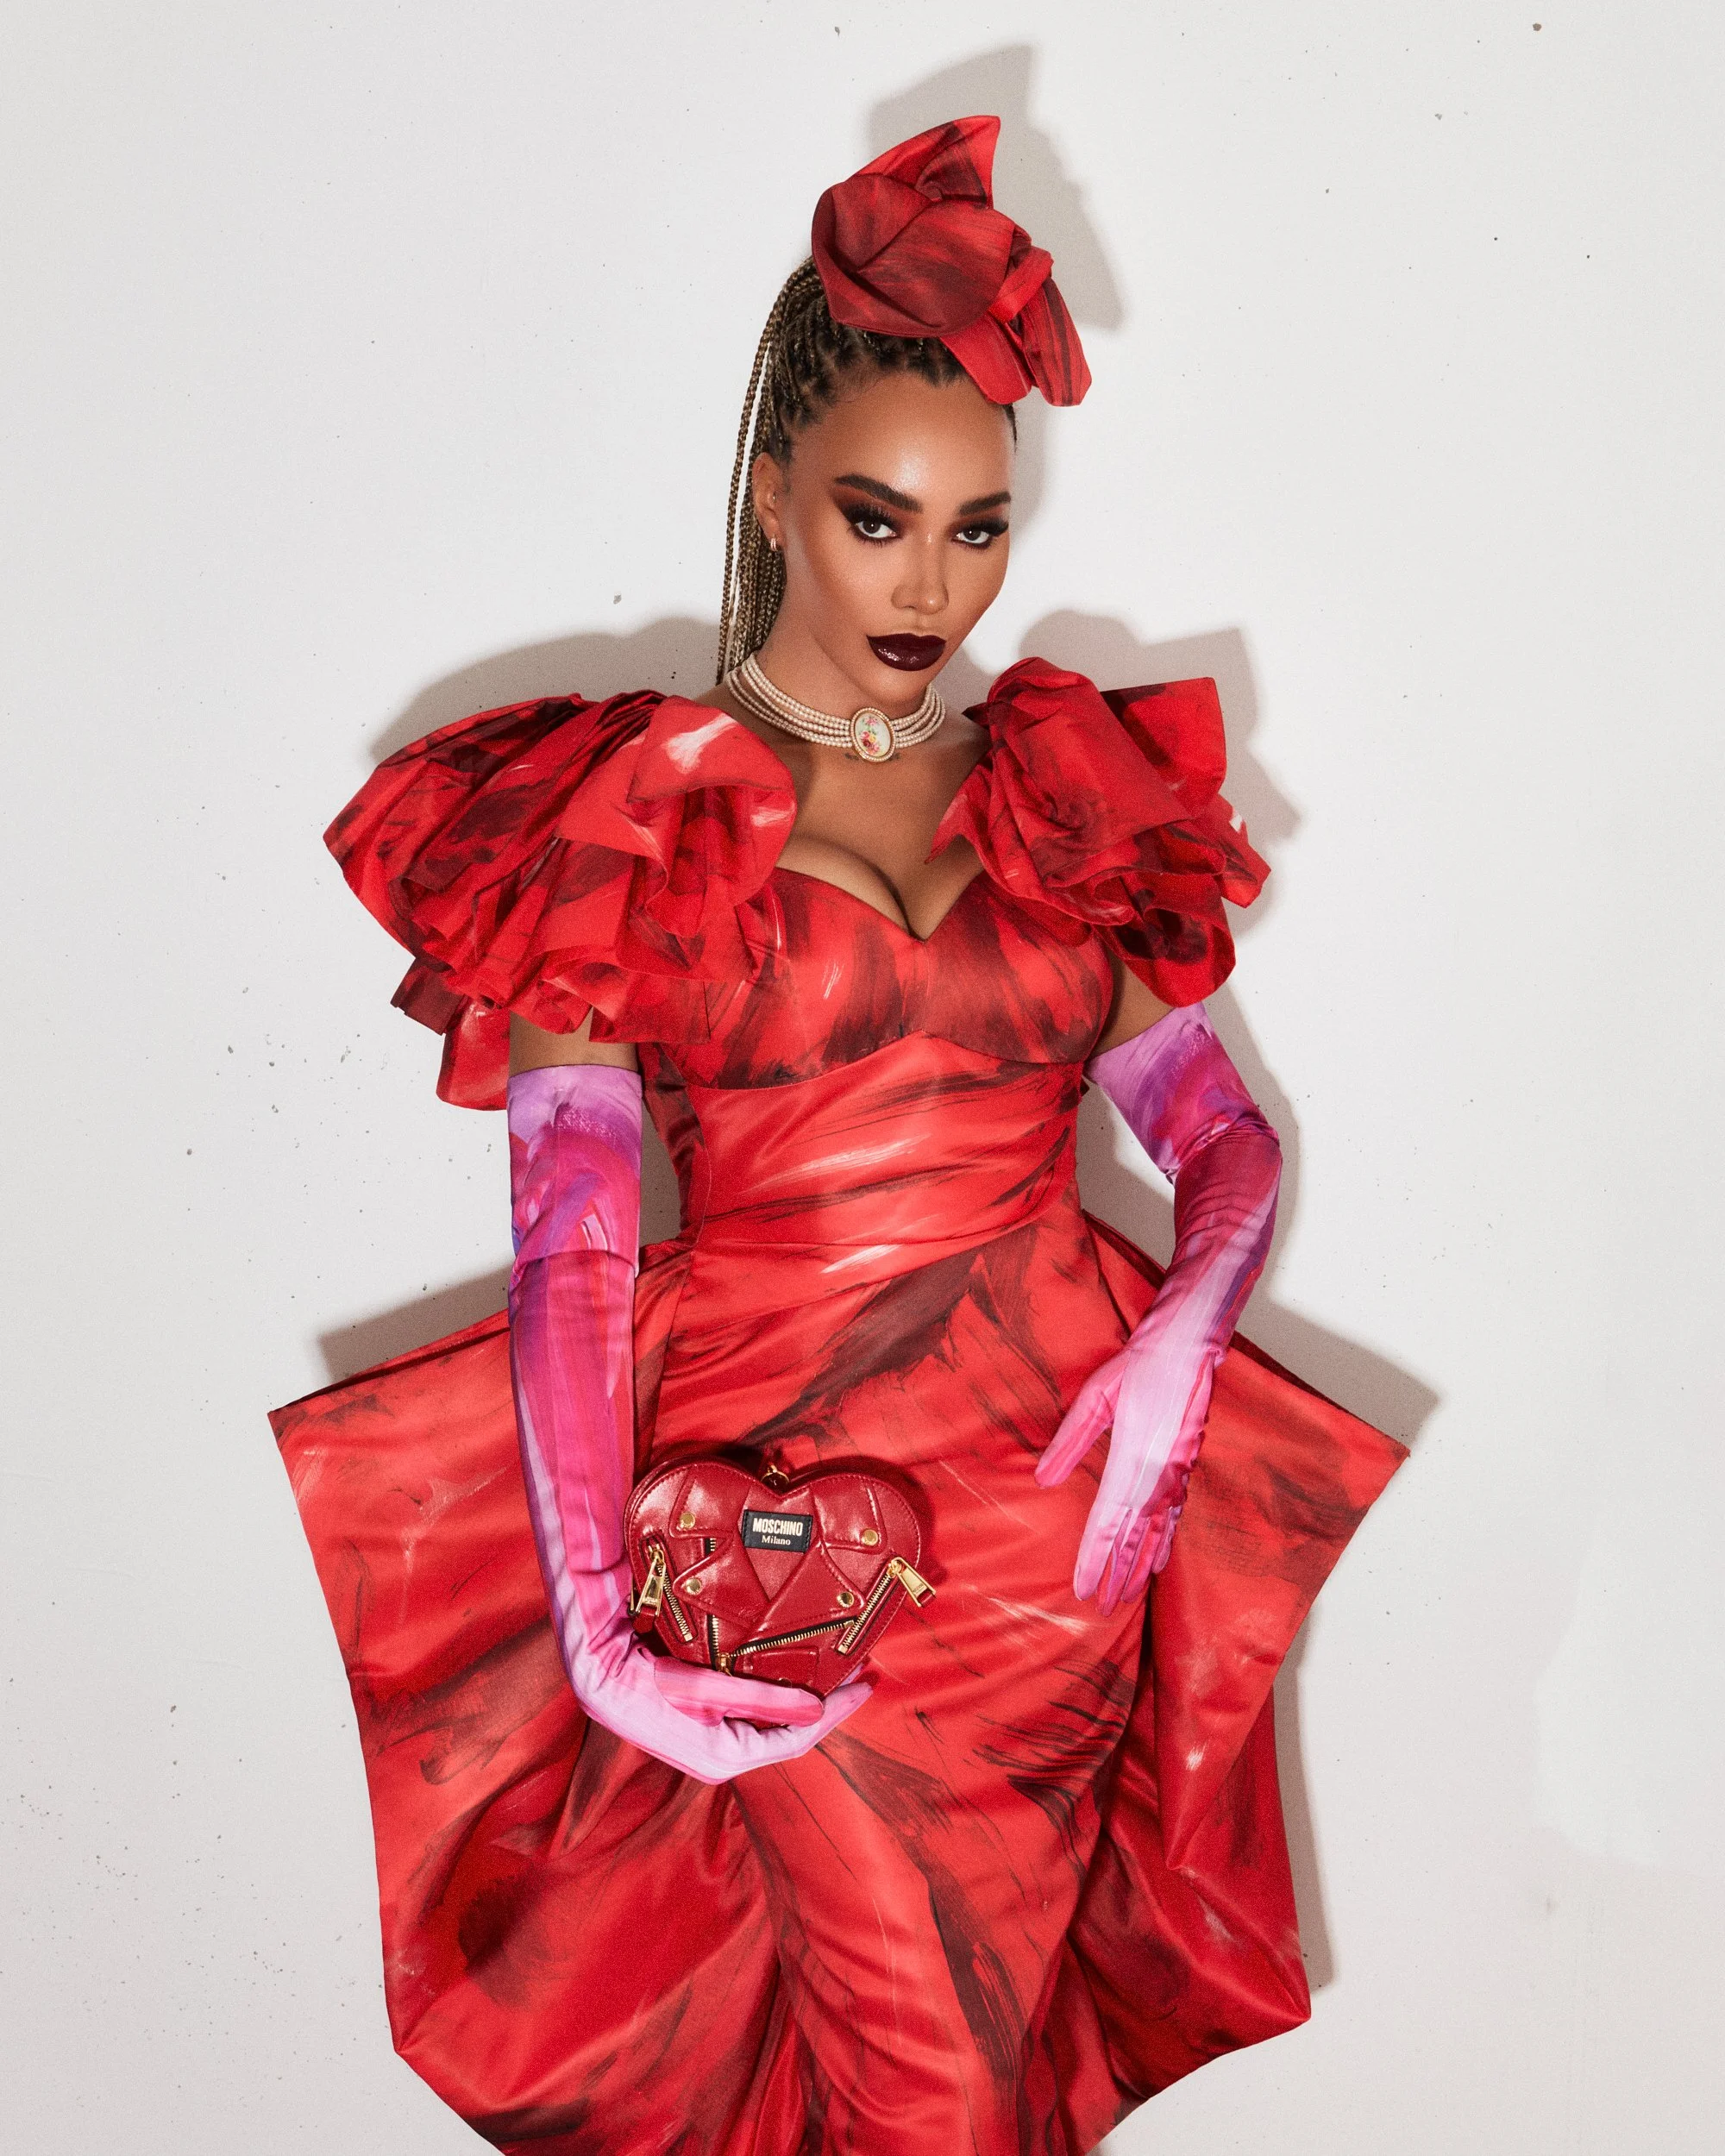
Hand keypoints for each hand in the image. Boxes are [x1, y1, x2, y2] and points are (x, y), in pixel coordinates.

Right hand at [570, 1585, 871, 1782]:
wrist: (596, 1674)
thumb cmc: (645, 1682)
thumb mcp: (707, 1688)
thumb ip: (763, 1699)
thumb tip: (816, 1708)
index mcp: (725, 1760)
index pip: (798, 1738)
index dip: (835, 1711)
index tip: (866, 1684)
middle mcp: (721, 1758)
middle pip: (788, 1732)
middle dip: (825, 1703)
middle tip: (859, 1672)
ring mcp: (711, 1741)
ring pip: (771, 1721)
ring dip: (802, 1697)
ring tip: (834, 1668)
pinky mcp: (701, 1722)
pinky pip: (751, 1711)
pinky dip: (776, 1692)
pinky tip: (791, 1670)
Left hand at [1036, 1330, 1213, 1614]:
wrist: (1186, 1348)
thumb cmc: (1138, 1367)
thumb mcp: (1094, 1398)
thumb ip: (1069, 1441)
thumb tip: (1042, 1480)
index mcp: (1132, 1459)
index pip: (1108, 1522)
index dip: (1094, 1558)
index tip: (1082, 1587)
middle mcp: (1157, 1474)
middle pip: (1133, 1537)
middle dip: (1115, 1574)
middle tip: (1100, 1609)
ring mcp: (1175, 1474)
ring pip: (1155, 1532)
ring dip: (1138, 1567)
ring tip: (1125, 1597)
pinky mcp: (1184, 1467)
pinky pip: (1173, 1516)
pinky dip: (1163, 1543)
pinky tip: (1157, 1563)